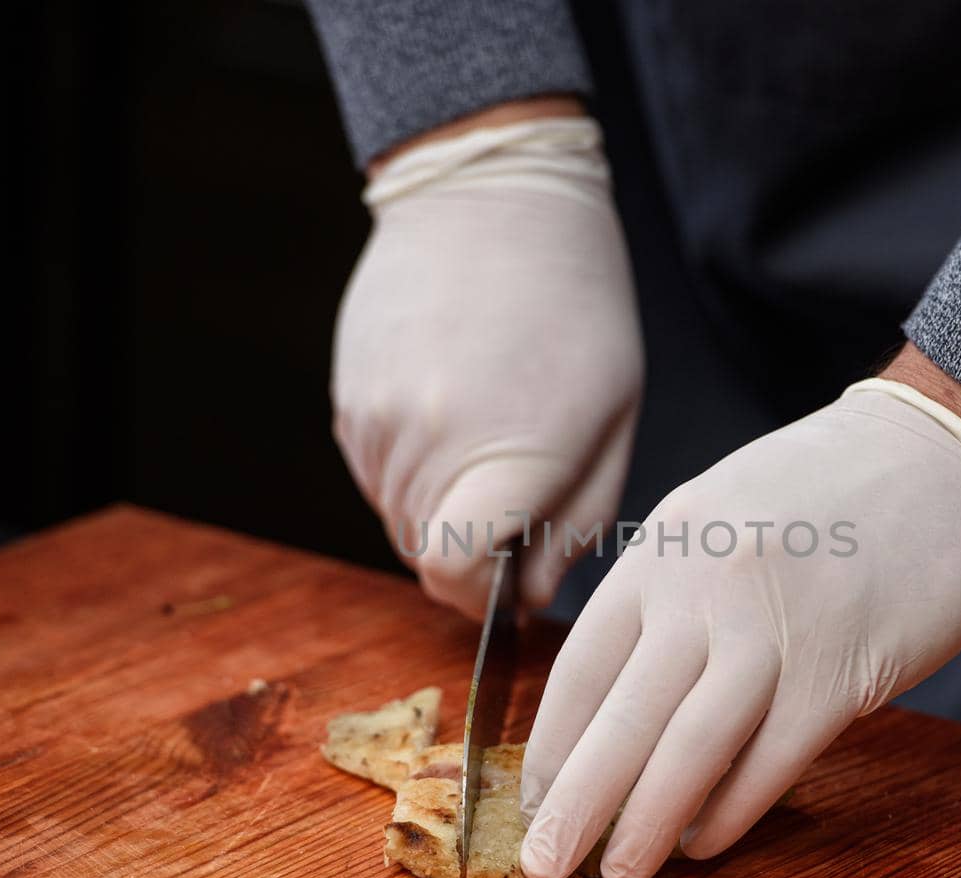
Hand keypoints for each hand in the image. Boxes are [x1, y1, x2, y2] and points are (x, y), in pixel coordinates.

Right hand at [333, 107, 642, 616]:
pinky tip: (453, 413)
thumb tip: (526, 596)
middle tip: (518, 500)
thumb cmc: (576, 306)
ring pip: (398, 520)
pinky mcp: (349, 402)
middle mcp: (426, 444)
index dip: (484, 593)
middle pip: (425, 556)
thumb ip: (575, 523)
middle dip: (471, 553)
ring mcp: (377, 422)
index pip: (456, 577)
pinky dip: (413, 473)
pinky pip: (377, 476)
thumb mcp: (612, 420)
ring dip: (442, 511)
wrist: (490, 198)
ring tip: (489, 440)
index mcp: (506, 453)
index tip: (514, 574)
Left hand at [517, 376, 960, 877]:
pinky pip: (770, 760)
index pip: (582, 667)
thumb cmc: (824, 493)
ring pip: (688, 751)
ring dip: (646, 824)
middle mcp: (704, 589)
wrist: (939, 455)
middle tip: (545, 865)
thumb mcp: (716, 517)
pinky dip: (730, 811)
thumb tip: (620, 697)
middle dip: (576, 805)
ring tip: (620, 874)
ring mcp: (773, 630)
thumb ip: (668, 594)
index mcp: (664, 550)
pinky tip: (704, 841)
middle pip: (621, 719)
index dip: (552, 745)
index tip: (535, 799)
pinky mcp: (842, 671)